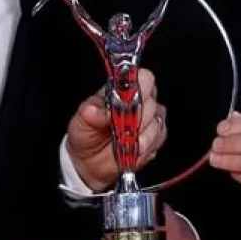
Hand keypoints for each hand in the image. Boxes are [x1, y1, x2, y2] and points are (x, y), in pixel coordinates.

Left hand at [67, 68, 166, 190]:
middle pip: (151, 102)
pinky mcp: (155, 138)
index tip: (128, 103)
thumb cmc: (85, 133)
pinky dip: (147, 146)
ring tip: (128, 144)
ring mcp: (150, 120)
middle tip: (123, 128)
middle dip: (138, 117)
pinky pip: (160, 138)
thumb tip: (98, 111)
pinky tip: (134, 150)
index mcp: (123, 90)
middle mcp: (140, 102)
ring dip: (142, 136)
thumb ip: (89, 113)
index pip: (144, 78)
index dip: (140, 88)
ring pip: (157, 122)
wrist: (88, 160)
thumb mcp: (81, 120)